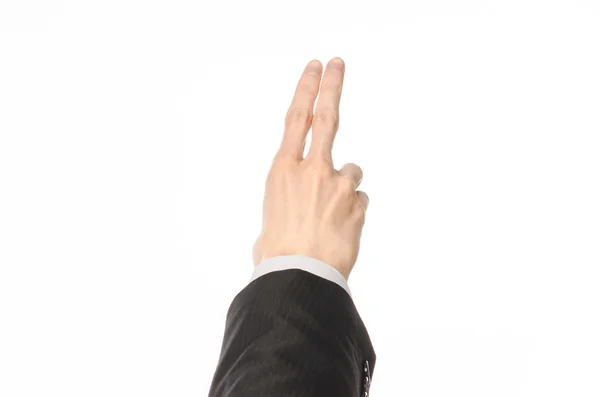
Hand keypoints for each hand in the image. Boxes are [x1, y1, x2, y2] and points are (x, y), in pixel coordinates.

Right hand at [252, 57, 368, 279]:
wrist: (298, 277)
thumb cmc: (275, 253)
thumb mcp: (271, 217)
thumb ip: (289, 198)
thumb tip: (303, 202)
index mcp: (283, 170)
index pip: (296, 119)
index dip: (307, 90)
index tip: (315, 67)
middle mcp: (312, 169)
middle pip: (327, 118)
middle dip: (332, 87)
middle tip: (337, 63)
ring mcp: (338, 184)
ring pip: (351, 169)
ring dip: (345, 183)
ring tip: (331, 212)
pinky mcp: (357, 205)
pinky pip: (359, 199)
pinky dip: (353, 209)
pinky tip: (341, 228)